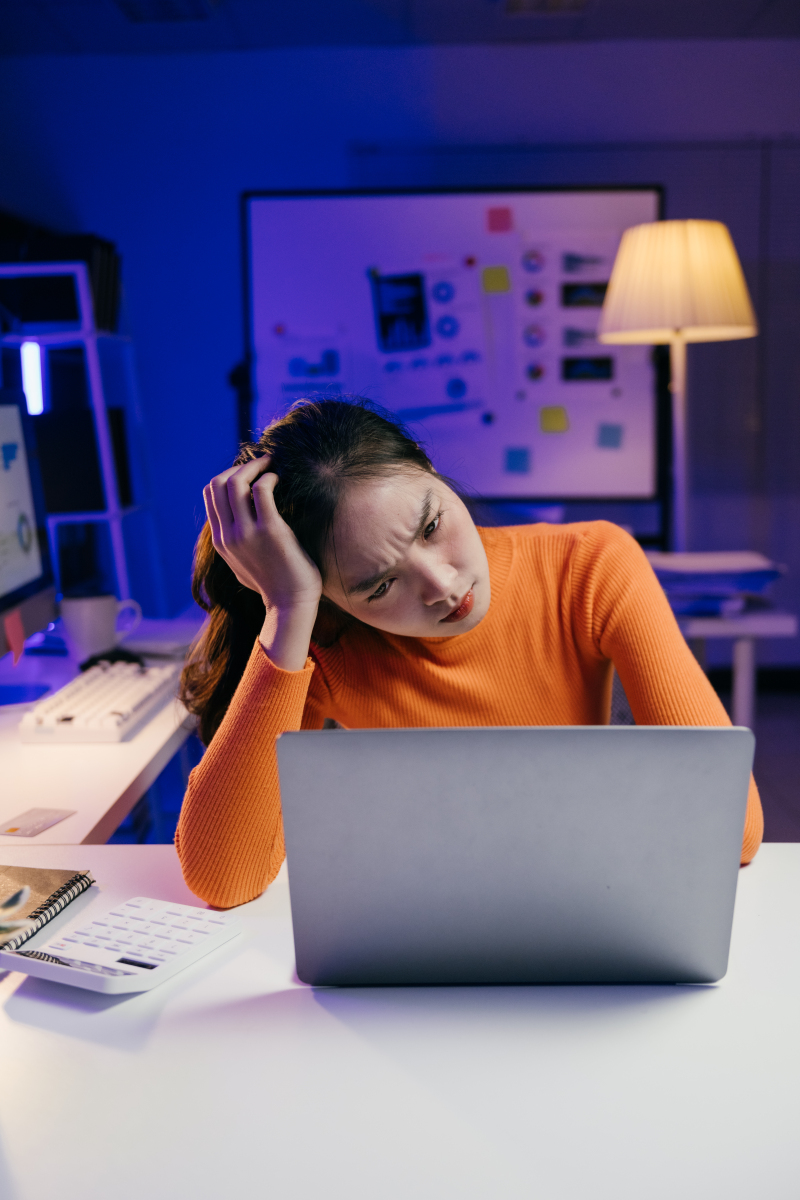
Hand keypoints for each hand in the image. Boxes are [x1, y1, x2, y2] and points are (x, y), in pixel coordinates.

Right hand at [204, 458, 322, 612]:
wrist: (290, 604)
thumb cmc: (273, 583)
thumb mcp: (242, 563)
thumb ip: (234, 542)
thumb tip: (234, 523)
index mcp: (220, 540)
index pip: (209, 493)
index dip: (227, 475)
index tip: (248, 473)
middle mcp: (228, 535)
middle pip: (217, 483)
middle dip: (239, 466)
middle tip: (261, 463)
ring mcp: (246, 533)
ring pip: (236, 482)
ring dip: (255, 466)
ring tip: (272, 465)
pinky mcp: (270, 530)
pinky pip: (261, 490)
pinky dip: (269, 477)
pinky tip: (279, 480)